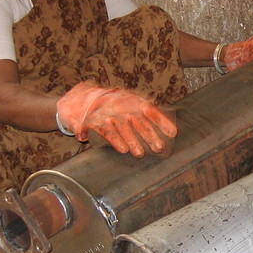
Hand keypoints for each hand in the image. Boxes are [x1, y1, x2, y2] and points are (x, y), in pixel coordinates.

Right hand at [56, 82, 177, 156]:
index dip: (161, 121)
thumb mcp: (126, 103)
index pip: (150, 110)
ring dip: (133, 141)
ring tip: (140, 153)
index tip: (173, 132)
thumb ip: (141, 112)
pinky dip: (115, 140)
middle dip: (149, 135)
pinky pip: (107, 131)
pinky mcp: (95, 121)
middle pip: (138, 121)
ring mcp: (108, 113)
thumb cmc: (109, 104)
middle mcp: (121, 105)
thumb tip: (163, 127)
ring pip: (123, 128)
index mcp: (131, 100)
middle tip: (159, 148)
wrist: (79, 99)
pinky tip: (123, 150)